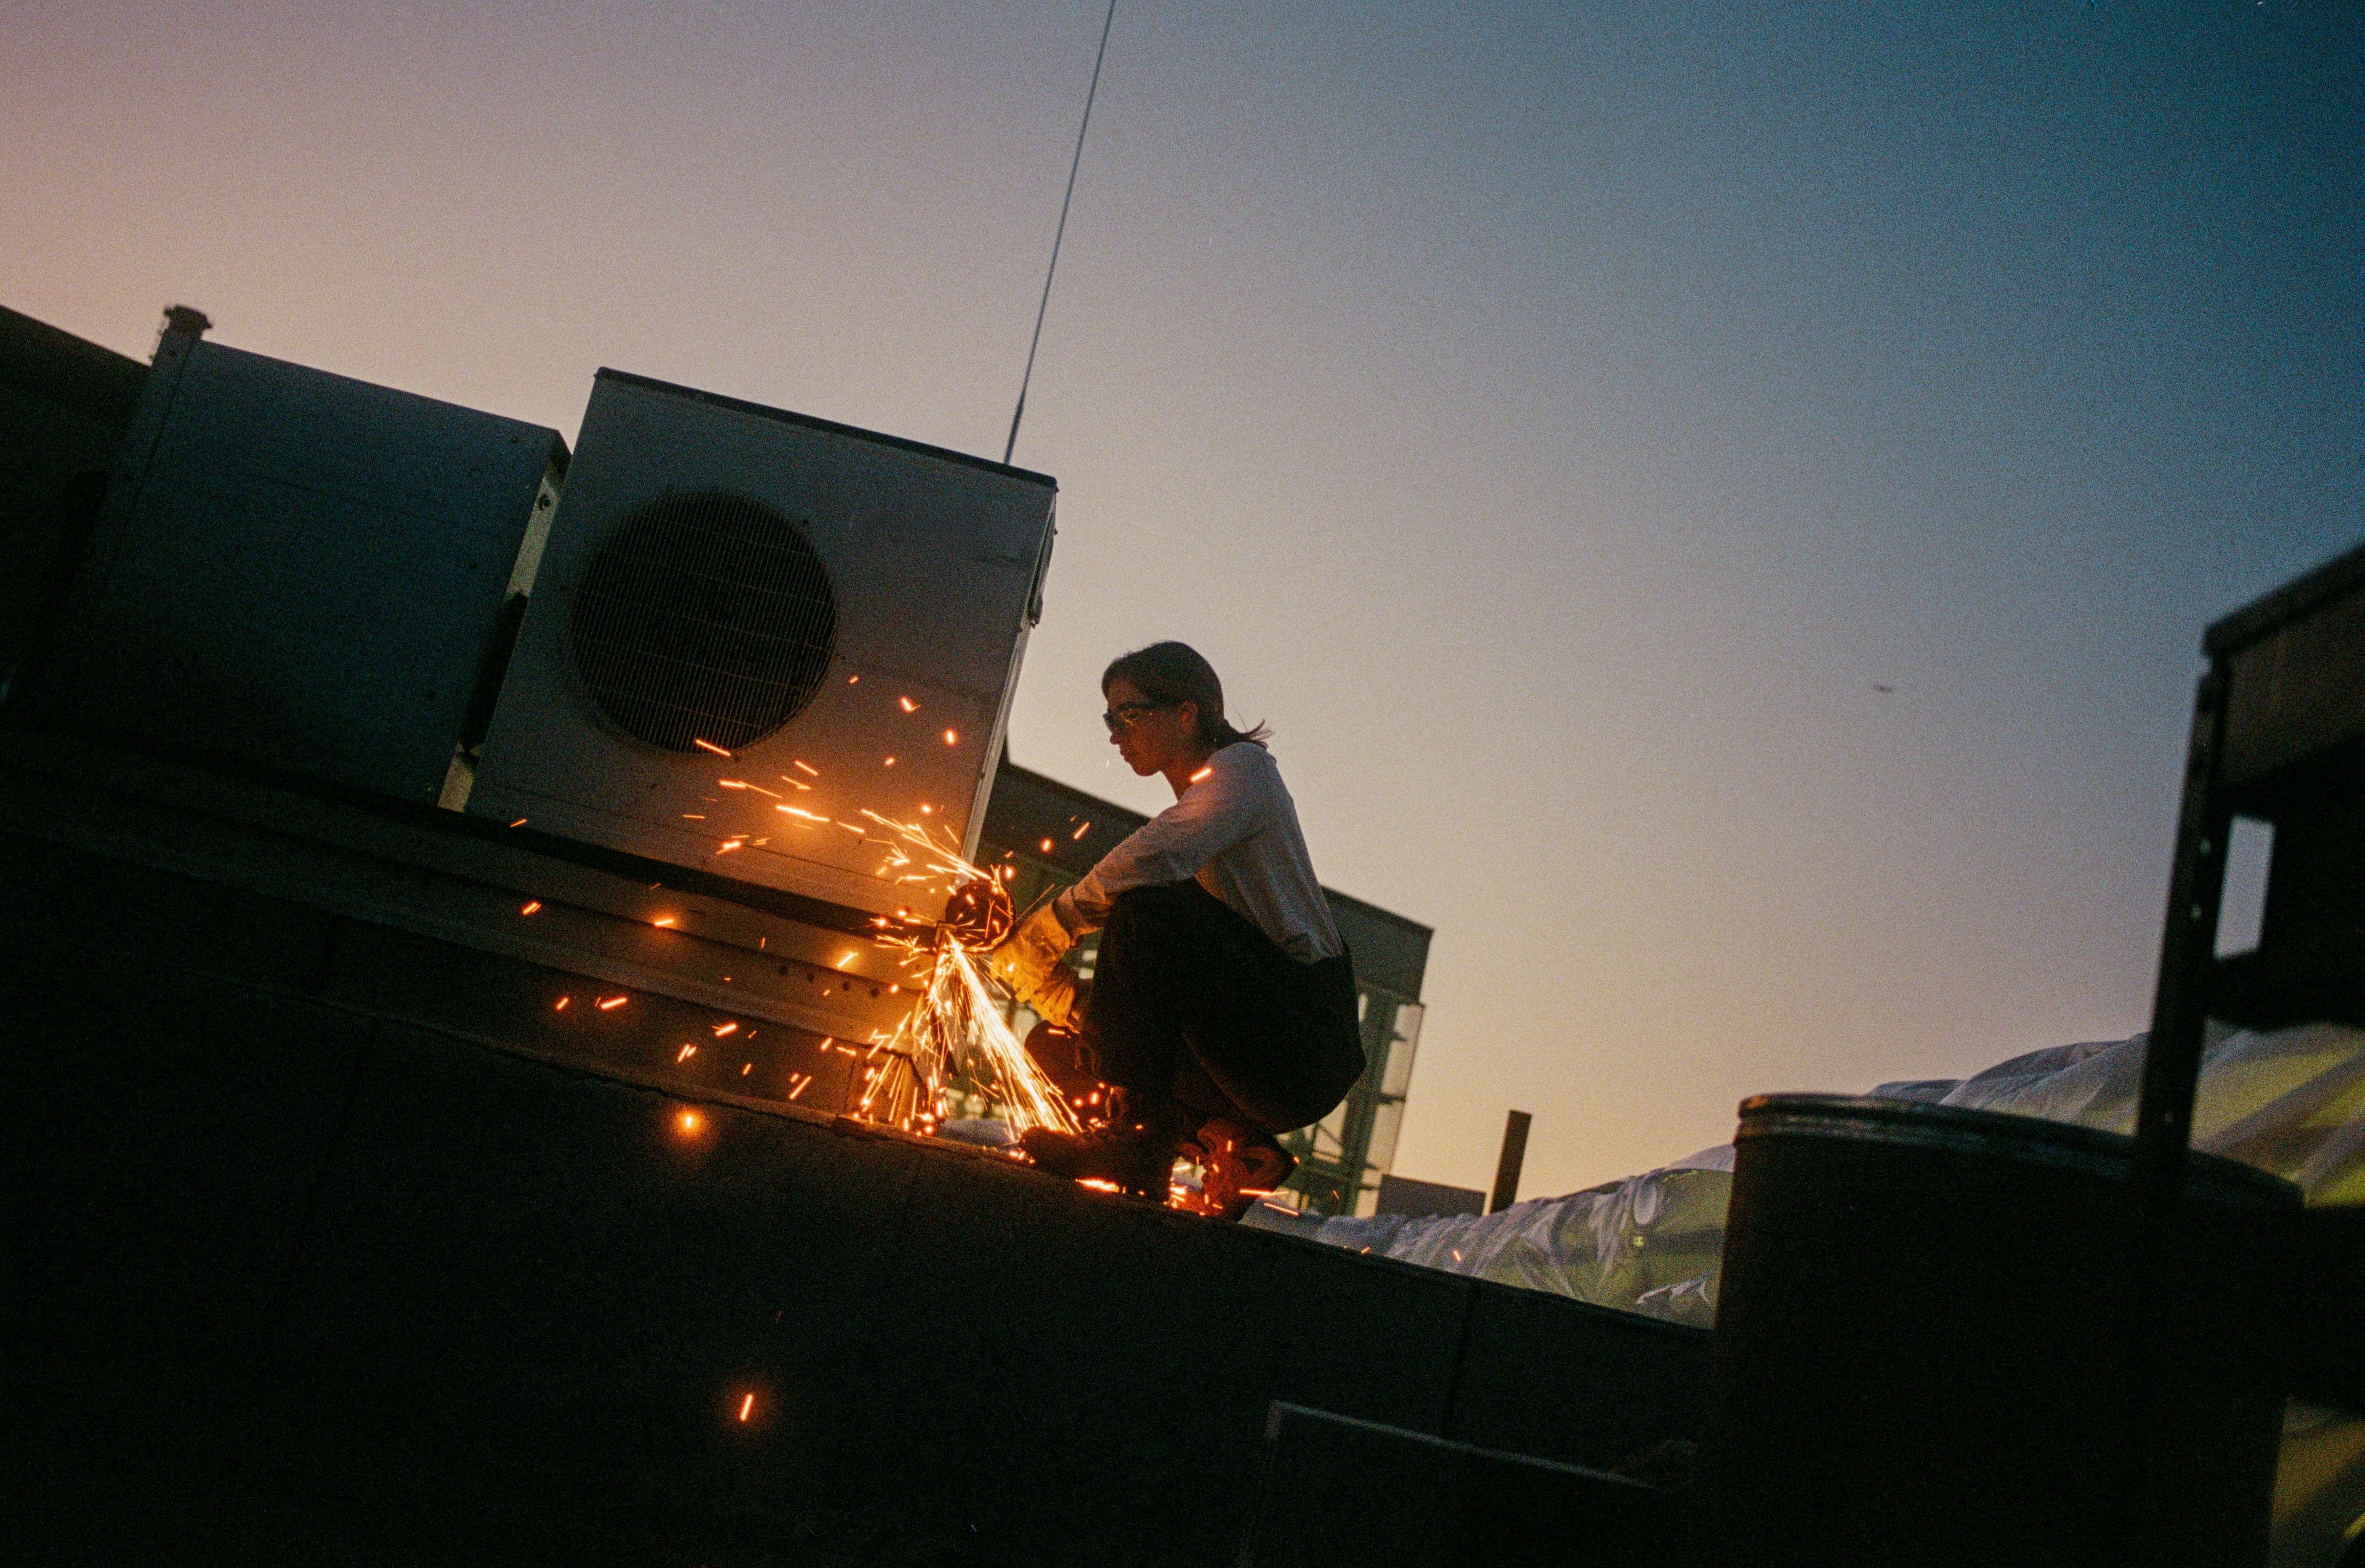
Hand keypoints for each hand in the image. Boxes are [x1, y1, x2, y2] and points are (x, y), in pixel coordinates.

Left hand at [987, 902, 1077, 1026]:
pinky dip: (1022, 996)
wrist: (1052, 929)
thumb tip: (1004, 937)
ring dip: (1016, 984)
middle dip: (1008, 976)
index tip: (996, 974)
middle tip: (1011, 976)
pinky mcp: (1036, 978)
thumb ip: (1009, 938)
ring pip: (1016, 984)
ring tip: (1018, 985)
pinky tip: (1020, 996)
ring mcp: (1024, 970)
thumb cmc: (1036, 925)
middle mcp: (1011, 962)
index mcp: (1003, 950)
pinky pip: (1026, 992)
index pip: (995, 966)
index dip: (995, 971)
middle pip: (1006, 975)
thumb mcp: (1018, 929)